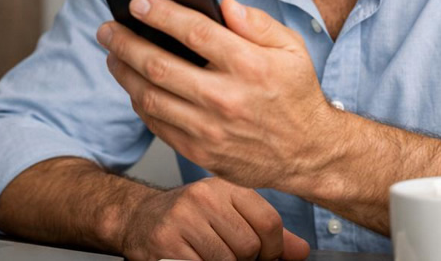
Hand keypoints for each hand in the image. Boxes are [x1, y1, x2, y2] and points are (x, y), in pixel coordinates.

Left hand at [98, 0, 339, 190]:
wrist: (307, 153)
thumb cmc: (296, 95)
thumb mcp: (292, 49)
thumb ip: (258, 23)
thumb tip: (225, 4)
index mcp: (249, 65)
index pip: (193, 31)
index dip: (159, 13)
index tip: (136, 2)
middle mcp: (226, 97)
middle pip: (159, 65)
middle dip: (125, 42)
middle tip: (107, 29)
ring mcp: (210, 129)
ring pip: (150, 97)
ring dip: (124, 73)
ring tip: (113, 55)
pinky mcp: (201, 152)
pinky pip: (157, 125)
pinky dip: (139, 103)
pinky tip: (134, 87)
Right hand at [120, 177, 309, 260]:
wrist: (139, 219)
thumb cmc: (188, 218)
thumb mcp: (229, 214)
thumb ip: (266, 232)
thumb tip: (300, 251)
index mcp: (225, 186)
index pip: (268, 221)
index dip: (274, 249)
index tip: (266, 257)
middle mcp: (204, 197)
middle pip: (249, 245)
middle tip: (232, 258)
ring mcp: (183, 219)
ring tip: (212, 257)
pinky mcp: (166, 242)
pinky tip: (196, 259)